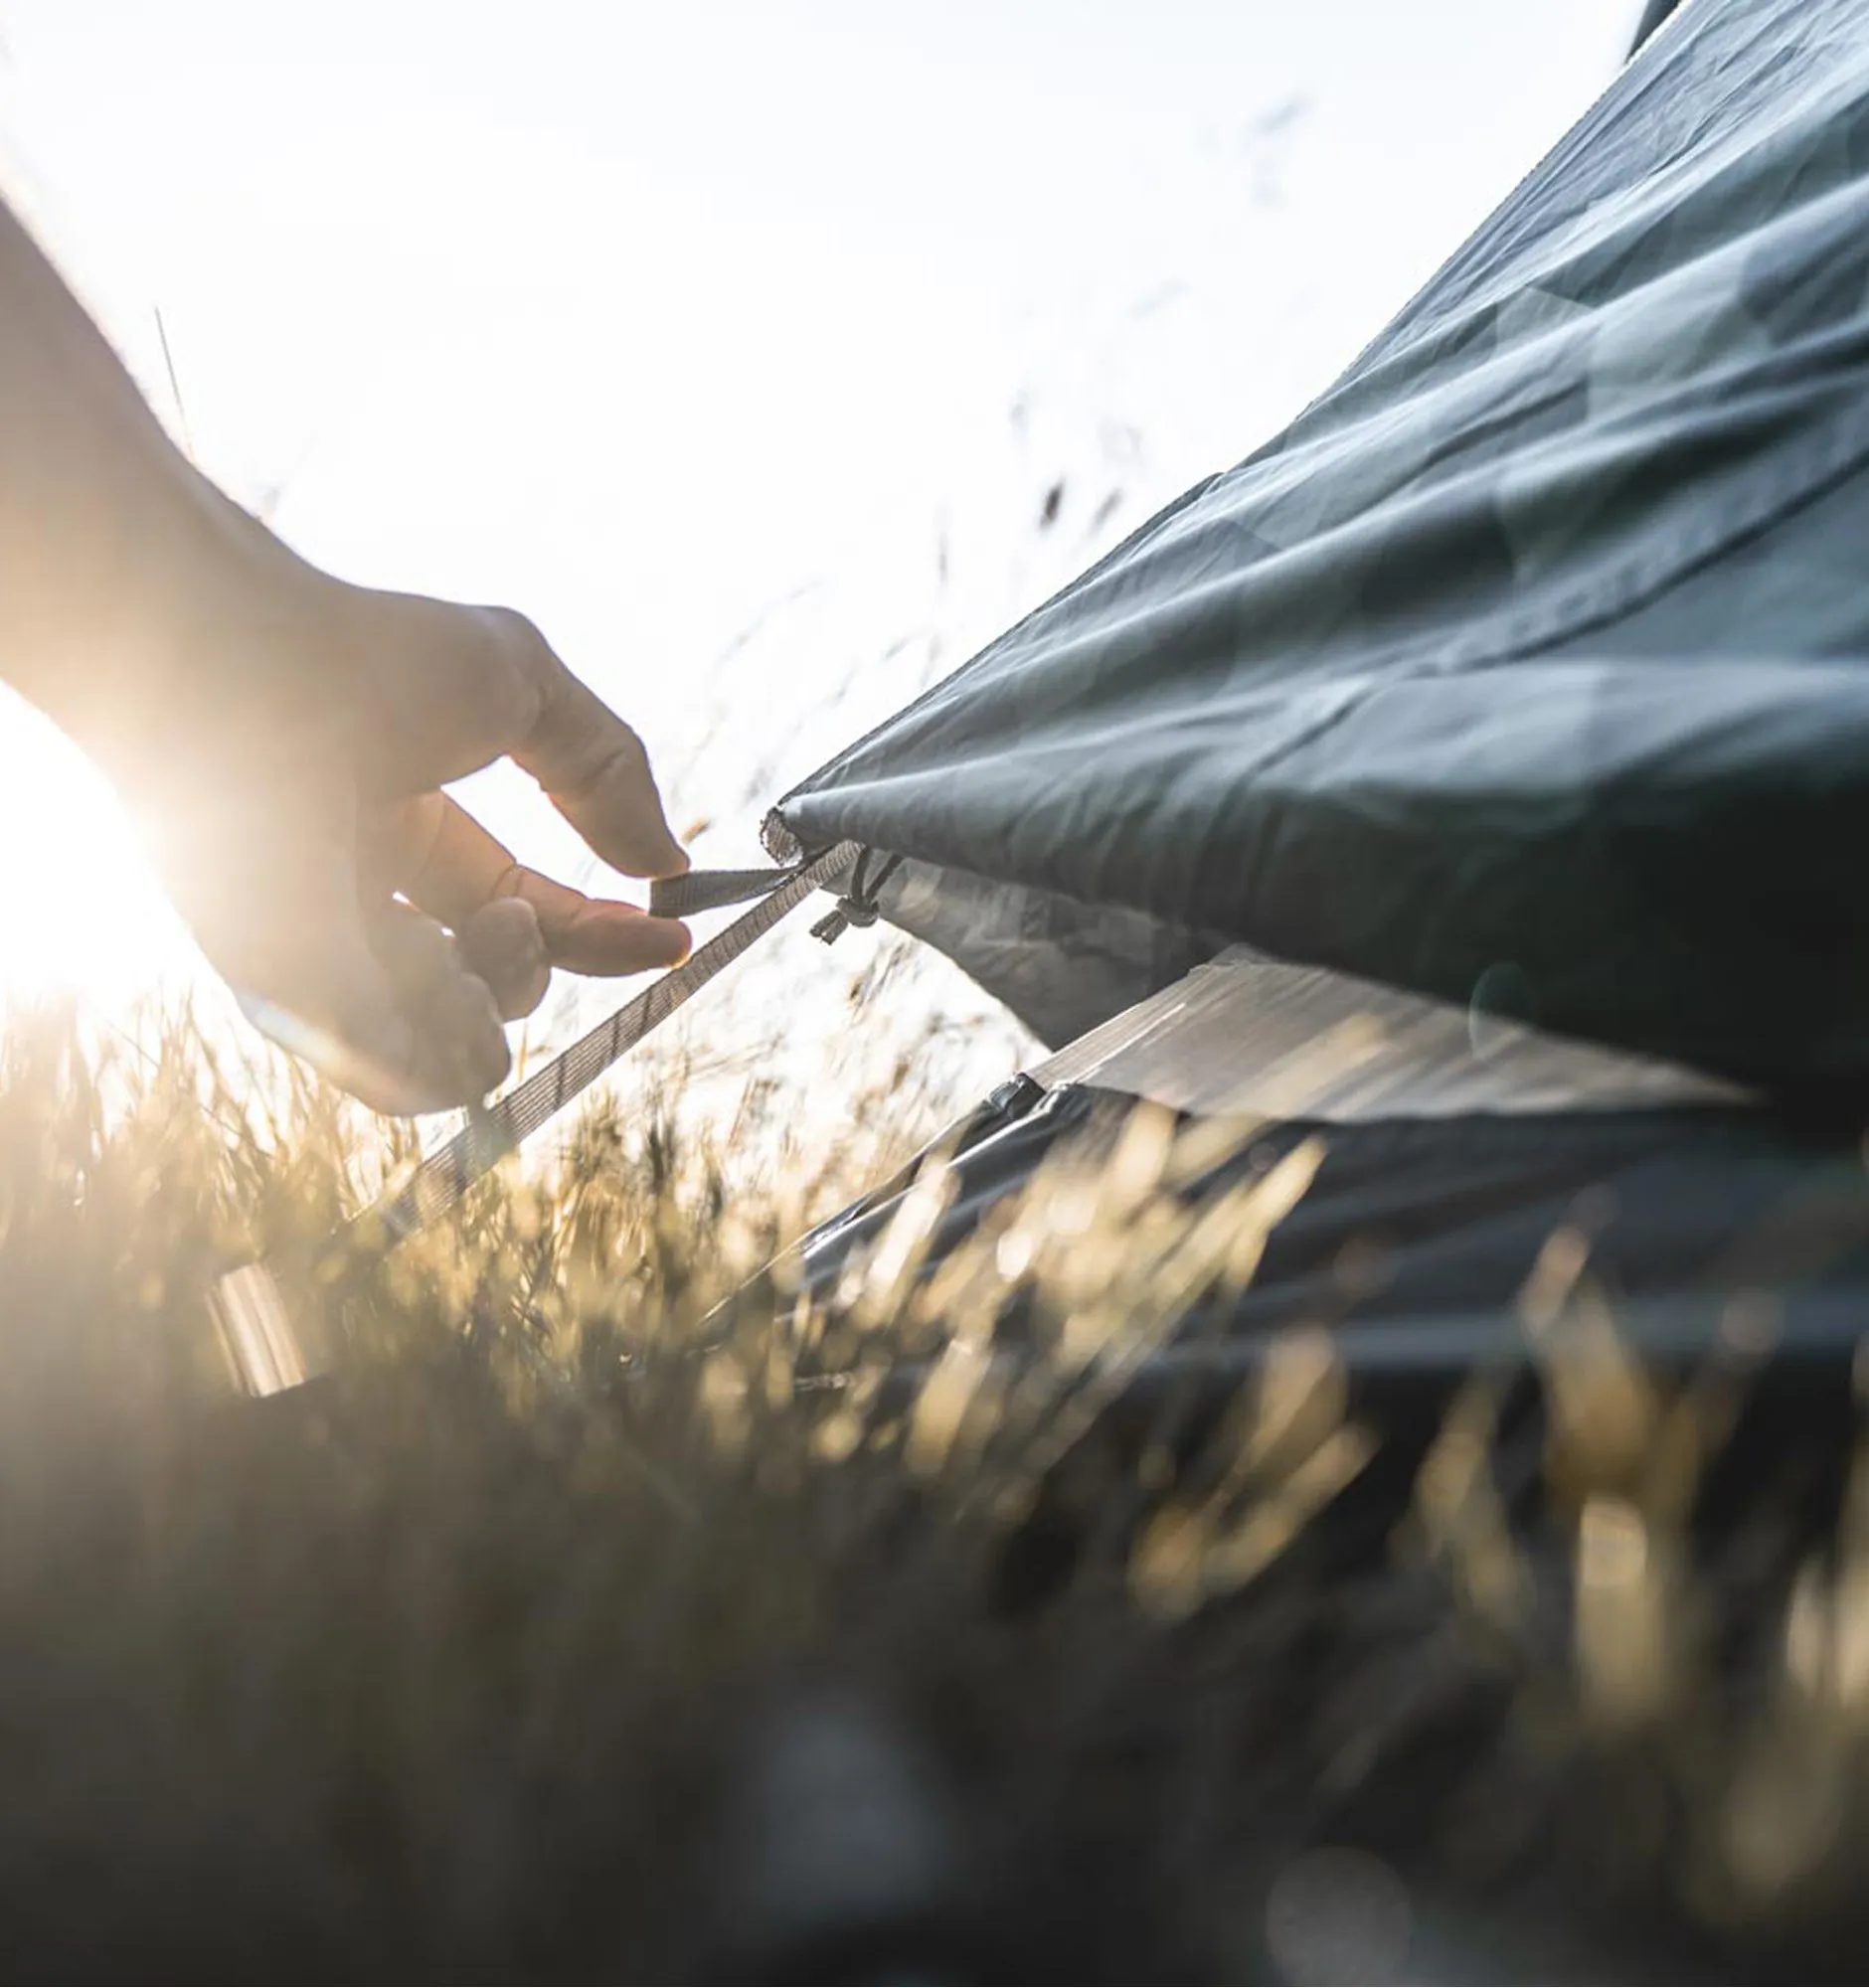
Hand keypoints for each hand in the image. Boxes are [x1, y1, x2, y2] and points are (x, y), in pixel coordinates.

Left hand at [112, 543, 691, 1113]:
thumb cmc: (359, 654)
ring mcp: (328, 958)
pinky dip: (450, 1052)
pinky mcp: (292, 1001)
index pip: (533, 914)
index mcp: (415, 829)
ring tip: (477, 938)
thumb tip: (667, 862)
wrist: (233, 671)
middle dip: (542, 963)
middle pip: (500, 987)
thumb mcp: (523, 686)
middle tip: (516, 910)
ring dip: (498, 1009)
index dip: (606, 934)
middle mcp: (372, 903)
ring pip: (453, 1049)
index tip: (672, 934)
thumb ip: (607, 769)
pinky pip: (401, 1081)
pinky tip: (444, 968)